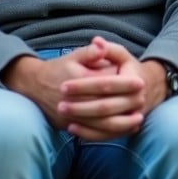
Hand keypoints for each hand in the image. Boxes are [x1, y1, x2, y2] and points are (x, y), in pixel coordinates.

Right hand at [2, 36, 153, 140]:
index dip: (124, 83)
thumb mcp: (74, 55)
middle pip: (104, 106)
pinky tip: (123, 130)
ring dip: (120, 123)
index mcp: (76, 81)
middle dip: (125, 105)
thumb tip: (102, 45)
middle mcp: (73, 101)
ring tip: (138, 120)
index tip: (141, 82)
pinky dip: (108, 133)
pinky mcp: (67, 126)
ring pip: (98, 124)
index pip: (104, 84)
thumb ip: (90, 52)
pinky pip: (90, 133)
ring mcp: (69, 116)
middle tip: (144, 102)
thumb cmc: (59, 68)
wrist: (33, 85)